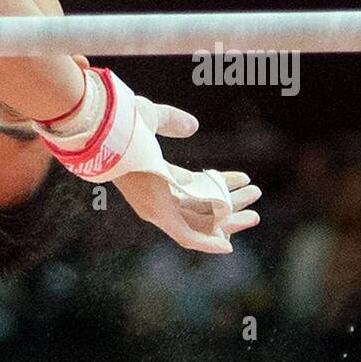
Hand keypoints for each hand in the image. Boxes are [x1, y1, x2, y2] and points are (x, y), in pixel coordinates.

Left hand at [112, 96, 260, 253]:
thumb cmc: (120, 121)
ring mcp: (156, 206)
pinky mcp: (158, 212)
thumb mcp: (151, 118)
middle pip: (200, 210)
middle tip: (255, 202)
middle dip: (231, 208)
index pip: (194, 188)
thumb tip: (194, 126)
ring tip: (255, 211)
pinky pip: (186, 236)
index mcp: (154, 176)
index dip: (220, 186)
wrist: (105, 129)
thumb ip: (172, 121)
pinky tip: (228, 243)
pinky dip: (207, 241)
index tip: (243, 179)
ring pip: (200, 221)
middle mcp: (155, 197)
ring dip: (229, 219)